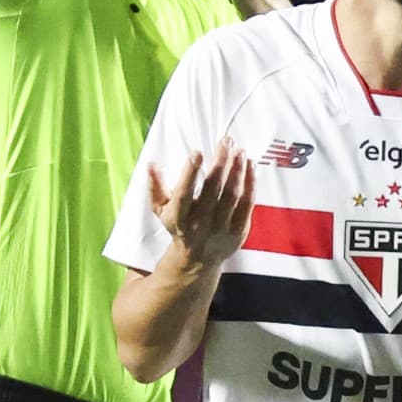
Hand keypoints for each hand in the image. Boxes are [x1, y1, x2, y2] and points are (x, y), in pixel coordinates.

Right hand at [148, 138, 254, 271]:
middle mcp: (200, 224)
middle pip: (212, 190)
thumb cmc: (179, 226)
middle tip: (225, 141)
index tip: (197, 152)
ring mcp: (221, 228)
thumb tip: (152, 163)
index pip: (183, 194)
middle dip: (220, 162)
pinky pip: (247, 204)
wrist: (197, 260)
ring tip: (239, 150)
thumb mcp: (161, 210)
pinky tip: (249, 165)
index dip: (190, 173)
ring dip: (237, 170)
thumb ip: (155, 187)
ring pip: (232, 195)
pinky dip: (250, 183)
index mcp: (178, 218)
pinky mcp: (239, 230)